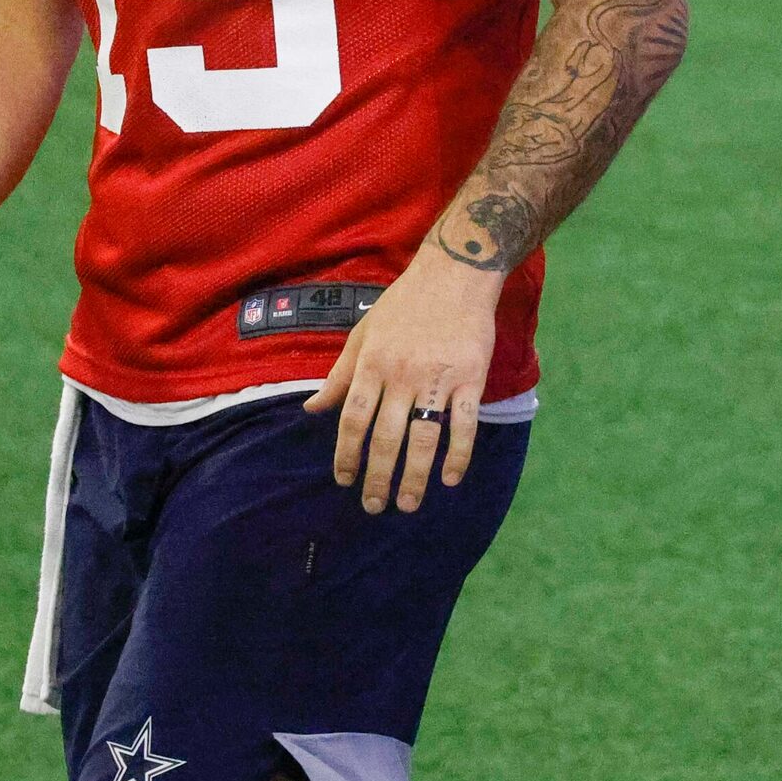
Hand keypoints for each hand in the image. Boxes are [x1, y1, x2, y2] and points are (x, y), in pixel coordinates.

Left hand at [304, 245, 497, 514]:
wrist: (454, 274)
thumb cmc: (404, 304)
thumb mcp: (363, 334)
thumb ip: (339, 375)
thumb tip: (311, 409)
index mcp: (372, 364)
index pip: (353, 419)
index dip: (347, 454)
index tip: (345, 480)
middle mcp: (401, 375)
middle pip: (385, 437)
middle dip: (377, 477)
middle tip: (374, 506)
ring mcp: (438, 379)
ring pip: (423, 438)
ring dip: (415, 477)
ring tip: (408, 504)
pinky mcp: (471, 378)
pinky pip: (463, 425)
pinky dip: (458, 455)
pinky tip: (450, 479)